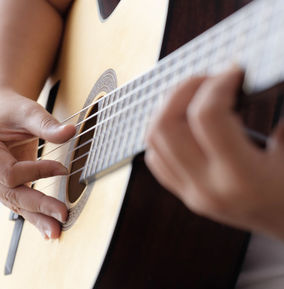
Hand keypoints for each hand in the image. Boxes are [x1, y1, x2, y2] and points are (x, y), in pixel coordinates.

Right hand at [0, 91, 75, 238]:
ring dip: (37, 217)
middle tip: (63, 214)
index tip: (63, 168)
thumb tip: (70, 132)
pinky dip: (34, 216)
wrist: (0, 112)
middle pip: (10, 194)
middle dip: (39, 205)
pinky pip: (17, 204)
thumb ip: (47, 124)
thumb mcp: (28, 111)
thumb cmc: (11, 111)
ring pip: (14, 204)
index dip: (37, 172)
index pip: (9, 173)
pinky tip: (48, 229)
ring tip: (56, 230)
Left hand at [145, 67, 283, 240]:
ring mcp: (192, 194)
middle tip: (209, 77)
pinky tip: (186, 120)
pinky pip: (156, 158)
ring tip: (197, 94)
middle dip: (183, 90)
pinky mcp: (186, 195)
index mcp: (243, 178)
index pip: (207, 117)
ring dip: (168, 108)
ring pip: (154, 141)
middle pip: (166, 126)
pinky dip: (163, 132)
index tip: (235, 69)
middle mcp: (208, 188)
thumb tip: (253, 77)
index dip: (218, 83)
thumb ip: (277, 115)